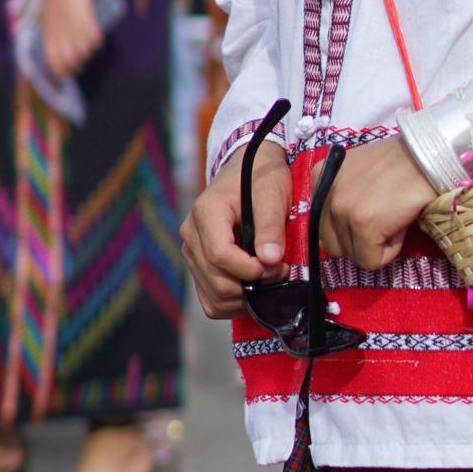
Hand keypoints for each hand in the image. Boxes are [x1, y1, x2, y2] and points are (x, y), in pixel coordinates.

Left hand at [38, 0, 103, 82]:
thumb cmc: (54, 0)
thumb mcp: (46, 18)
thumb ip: (50, 35)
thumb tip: (55, 53)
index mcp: (48, 34)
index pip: (54, 61)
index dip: (60, 71)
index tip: (64, 75)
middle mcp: (61, 34)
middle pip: (71, 60)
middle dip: (76, 66)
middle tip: (79, 65)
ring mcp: (75, 28)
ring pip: (84, 52)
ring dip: (86, 54)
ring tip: (87, 51)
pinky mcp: (88, 21)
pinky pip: (95, 40)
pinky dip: (96, 43)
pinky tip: (94, 40)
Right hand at [183, 141, 289, 317]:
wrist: (250, 168)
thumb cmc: (262, 178)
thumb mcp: (273, 194)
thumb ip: (271, 225)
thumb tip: (270, 260)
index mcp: (206, 213)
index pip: (220, 255)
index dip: (250, 269)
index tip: (278, 266)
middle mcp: (191, 234)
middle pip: (216, 281)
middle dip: (252, 286)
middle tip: (281, 273)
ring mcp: (192, 252)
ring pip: (212, 296)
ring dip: (245, 298)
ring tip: (270, 279)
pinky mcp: (199, 265)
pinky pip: (210, 299)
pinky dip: (234, 303)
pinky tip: (256, 288)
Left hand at [316, 134, 432, 272]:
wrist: (430, 155)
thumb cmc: (403, 163)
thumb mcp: (361, 174)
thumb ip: (344, 198)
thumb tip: (333, 240)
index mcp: (321, 178)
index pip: (324, 225)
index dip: (352, 226)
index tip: (375, 207)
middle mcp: (325, 195)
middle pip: (334, 244)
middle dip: (360, 240)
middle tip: (386, 217)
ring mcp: (342, 209)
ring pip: (353, 255)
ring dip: (377, 244)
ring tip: (394, 217)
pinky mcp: (363, 224)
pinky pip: (371, 260)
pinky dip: (391, 250)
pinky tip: (401, 224)